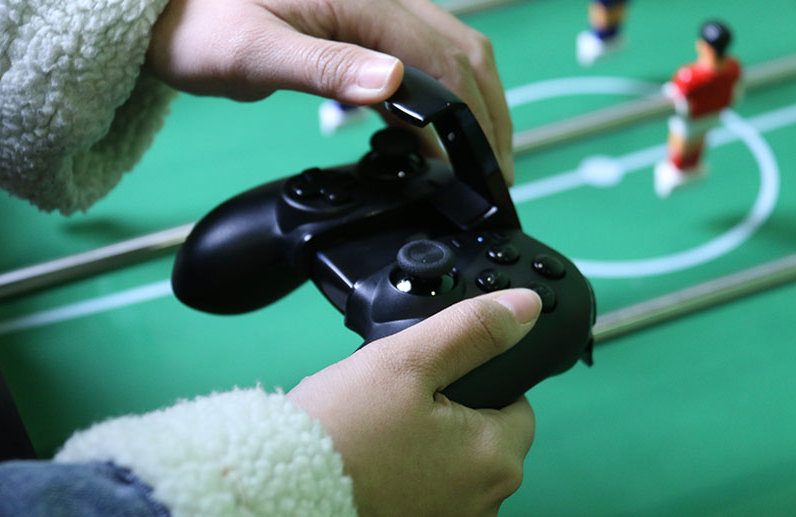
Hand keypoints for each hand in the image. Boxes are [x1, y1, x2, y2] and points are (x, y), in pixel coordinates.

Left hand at [146, 0, 513, 183]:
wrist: (170, 2)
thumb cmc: (199, 24)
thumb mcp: (251, 53)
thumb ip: (322, 67)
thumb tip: (391, 84)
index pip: (443, 61)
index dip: (471, 119)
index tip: (481, 169)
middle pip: (464, 51)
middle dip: (489, 113)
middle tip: (496, 171)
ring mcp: (374, 5)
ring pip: (450, 52)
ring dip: (471, 105)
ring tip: (476, 160)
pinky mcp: (363, 23)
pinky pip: (419, 57)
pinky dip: (437, 98)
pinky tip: (430, 136)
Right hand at [287, 288, 541, 515]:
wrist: (278, 491)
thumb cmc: (342, 432)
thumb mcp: (407, 360)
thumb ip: (471, 330)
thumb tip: (524, 306)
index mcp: (495, 458)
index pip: (517, 402)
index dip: (477, 380)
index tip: (434, 379)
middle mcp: (486, 501)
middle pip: (484, 434)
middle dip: (450, 412)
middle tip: (397, 402)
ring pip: (454, 463)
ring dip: (429, 445)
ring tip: (379, 432)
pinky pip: (428, 489)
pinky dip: (409, 473)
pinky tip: (374, 462)